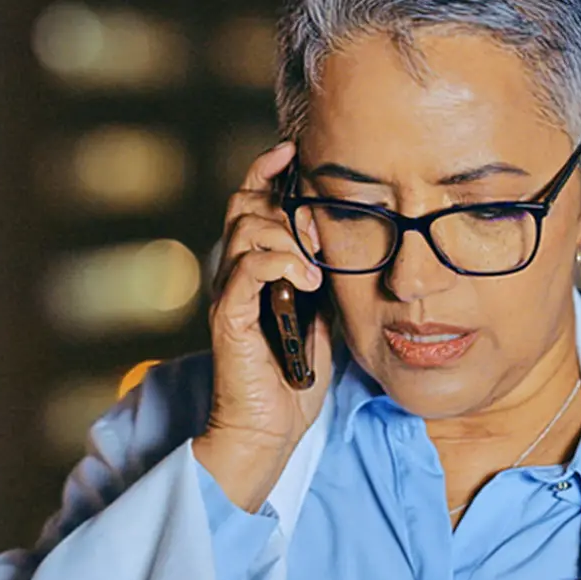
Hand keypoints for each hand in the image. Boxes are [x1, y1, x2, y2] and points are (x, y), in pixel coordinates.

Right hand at [197, 140, 333, 510]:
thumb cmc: (295, 375)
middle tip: (312, 208)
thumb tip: (352, 240)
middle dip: (279, 195)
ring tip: (314, 262)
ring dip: (286, 234)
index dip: (268, 171)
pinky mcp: (228, 317)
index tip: (293, 150)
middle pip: (245, 206)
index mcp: (256, 267)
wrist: (269, 428)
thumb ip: (325, 275)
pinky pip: (245, 269)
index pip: (253, 203)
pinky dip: (277, 263)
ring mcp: (229, 293)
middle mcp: (235, 273)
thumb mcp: (322, 314)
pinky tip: (304, 279)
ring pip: (245, 231)